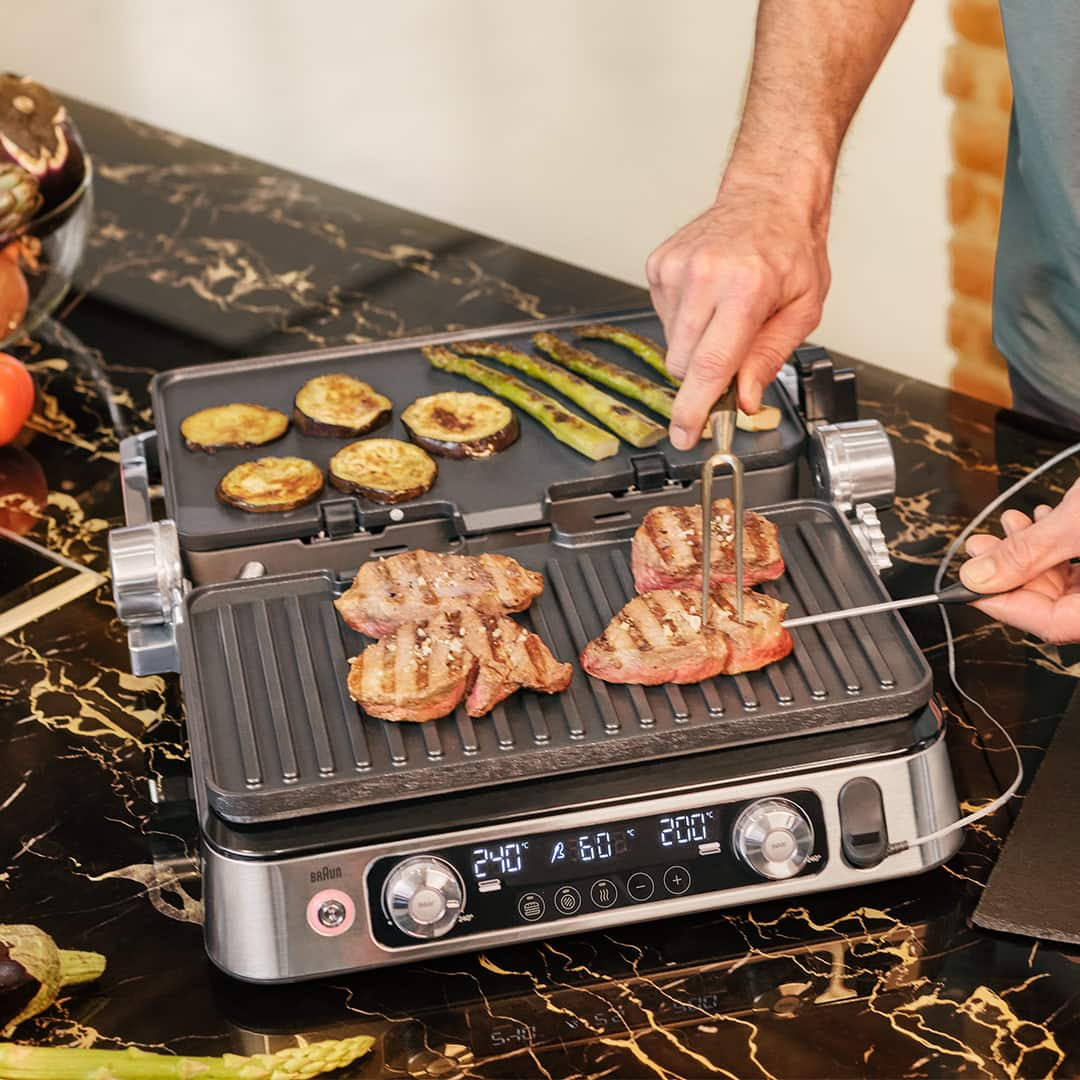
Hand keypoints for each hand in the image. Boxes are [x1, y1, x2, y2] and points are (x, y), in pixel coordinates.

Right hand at [645, 182, 830, 449]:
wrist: (767, 196)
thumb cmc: (790, 250)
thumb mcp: (803, 309)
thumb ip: (769, 358)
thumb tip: (745, 400)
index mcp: (746, 287)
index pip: (710, 365)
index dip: (694, 408)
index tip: (685, 435)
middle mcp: (705, 275)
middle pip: (683, 363)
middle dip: (702, 375)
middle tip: (731, 357)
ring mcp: (675, 268)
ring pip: (671, 346)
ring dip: (695, 345)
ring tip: (724, 313)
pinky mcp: (658, 265)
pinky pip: (663, 320)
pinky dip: (684, 320)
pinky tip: (707, 298)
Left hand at [959, 483, 1079, 642]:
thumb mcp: (1078, 522)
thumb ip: (1028, 553)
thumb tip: (979, 576)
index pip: (1053, 625)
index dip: (1004, 606)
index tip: (967, 587)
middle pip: (1059, 605)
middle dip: (1013, 574)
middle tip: (981, 550)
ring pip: (1071, 583)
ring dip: (1032, 555)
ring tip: (1009, 526)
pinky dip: (1058, 546)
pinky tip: (1040, 521)